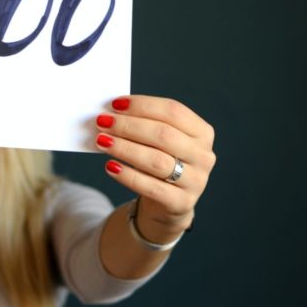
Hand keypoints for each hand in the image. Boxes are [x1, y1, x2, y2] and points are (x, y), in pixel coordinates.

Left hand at [94, 95, 216, 234]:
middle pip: (164, 135)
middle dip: (129, 126)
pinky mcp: (181, 202)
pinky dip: (128, 176)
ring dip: (125, 148)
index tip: (115, 104)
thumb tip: (111, 112)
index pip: (173, 111)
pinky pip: (151, 187)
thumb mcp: (158, 141)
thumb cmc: (158, 161)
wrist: (165, 202)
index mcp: (202, 132)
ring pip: (157, 161)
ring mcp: (196, 181)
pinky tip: (111, 166)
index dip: (143, 105)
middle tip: (103, 122)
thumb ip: (143, 124)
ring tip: (102, 141)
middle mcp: (203, 156)